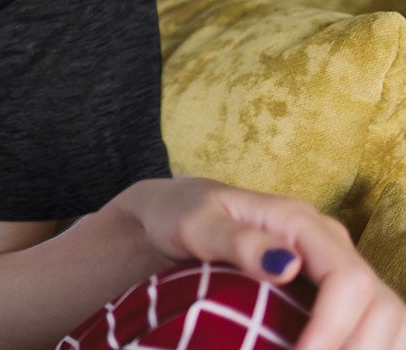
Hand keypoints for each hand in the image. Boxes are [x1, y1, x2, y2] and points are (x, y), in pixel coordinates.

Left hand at [118, 177, 405, 349]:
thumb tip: (286, 265)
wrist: (169, 218)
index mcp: (303, 223)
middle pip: (382, 306)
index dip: (334, 327)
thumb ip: (235, 240)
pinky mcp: (330, 297)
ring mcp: (334, 272)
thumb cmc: (177, 215)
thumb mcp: (194, 222)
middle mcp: (331, 247)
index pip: (348, 280)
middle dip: (357, 348)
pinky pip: (369, 328)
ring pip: (388, 320)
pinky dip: (362, 348)